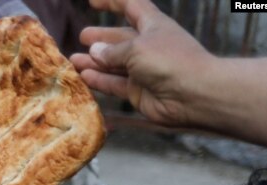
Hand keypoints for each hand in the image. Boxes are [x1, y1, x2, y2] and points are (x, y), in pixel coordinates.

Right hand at [69, 0, 213, 128]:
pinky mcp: (138, 91)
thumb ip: (112, 51)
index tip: (93, 1)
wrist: (193, 94)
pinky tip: (83, 76)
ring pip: (113, 63)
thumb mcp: (136, 48)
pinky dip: (99, 80)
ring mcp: (143, 70)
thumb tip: (94, 51)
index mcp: (153, 25)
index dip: (113, 2)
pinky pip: (114, 83)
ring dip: (94, 61)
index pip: (131, 7)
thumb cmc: (169, 61)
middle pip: (120, 38)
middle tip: (83, 37)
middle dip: (102, 37)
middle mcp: (148, 46)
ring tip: (73, 60)